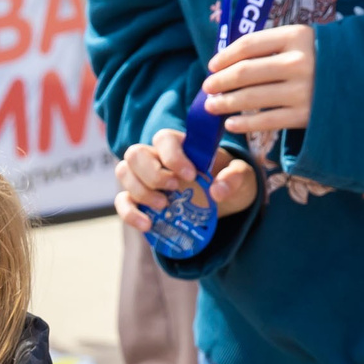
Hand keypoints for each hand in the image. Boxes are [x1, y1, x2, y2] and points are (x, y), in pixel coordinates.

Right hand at [113, 128, 256, 236]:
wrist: (225, 202)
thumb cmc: (229, 180)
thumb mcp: (241, 176)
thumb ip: (234, 177)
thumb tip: (217, 191)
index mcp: (180, 145)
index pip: (163, 139)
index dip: (172, 156)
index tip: (190, 175)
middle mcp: (156, 157)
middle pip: (135, 154)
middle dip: (152, 173)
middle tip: (174, 189)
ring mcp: (145, 178)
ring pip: (124, 173)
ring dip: (140, 191)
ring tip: (163, 206)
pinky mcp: (139, 200)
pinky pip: (122, 201)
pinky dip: (130, 213)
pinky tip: (147, 225)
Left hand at [201, 24, 315, 135]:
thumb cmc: (322, 59)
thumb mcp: (302, 41)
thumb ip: (270, 46)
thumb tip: (225, 61)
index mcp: (296, 36)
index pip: (248, 45)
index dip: (224, 56)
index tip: (211, 66)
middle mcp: (298, 61)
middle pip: (244, 72)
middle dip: (219, 82)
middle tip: (207, 88)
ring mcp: (303, 89)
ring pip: (250, 97)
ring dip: (224, 103)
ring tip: (211, 106)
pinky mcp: (305, 115)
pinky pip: (265, 121)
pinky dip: (243, 123)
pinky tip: (230, 123)